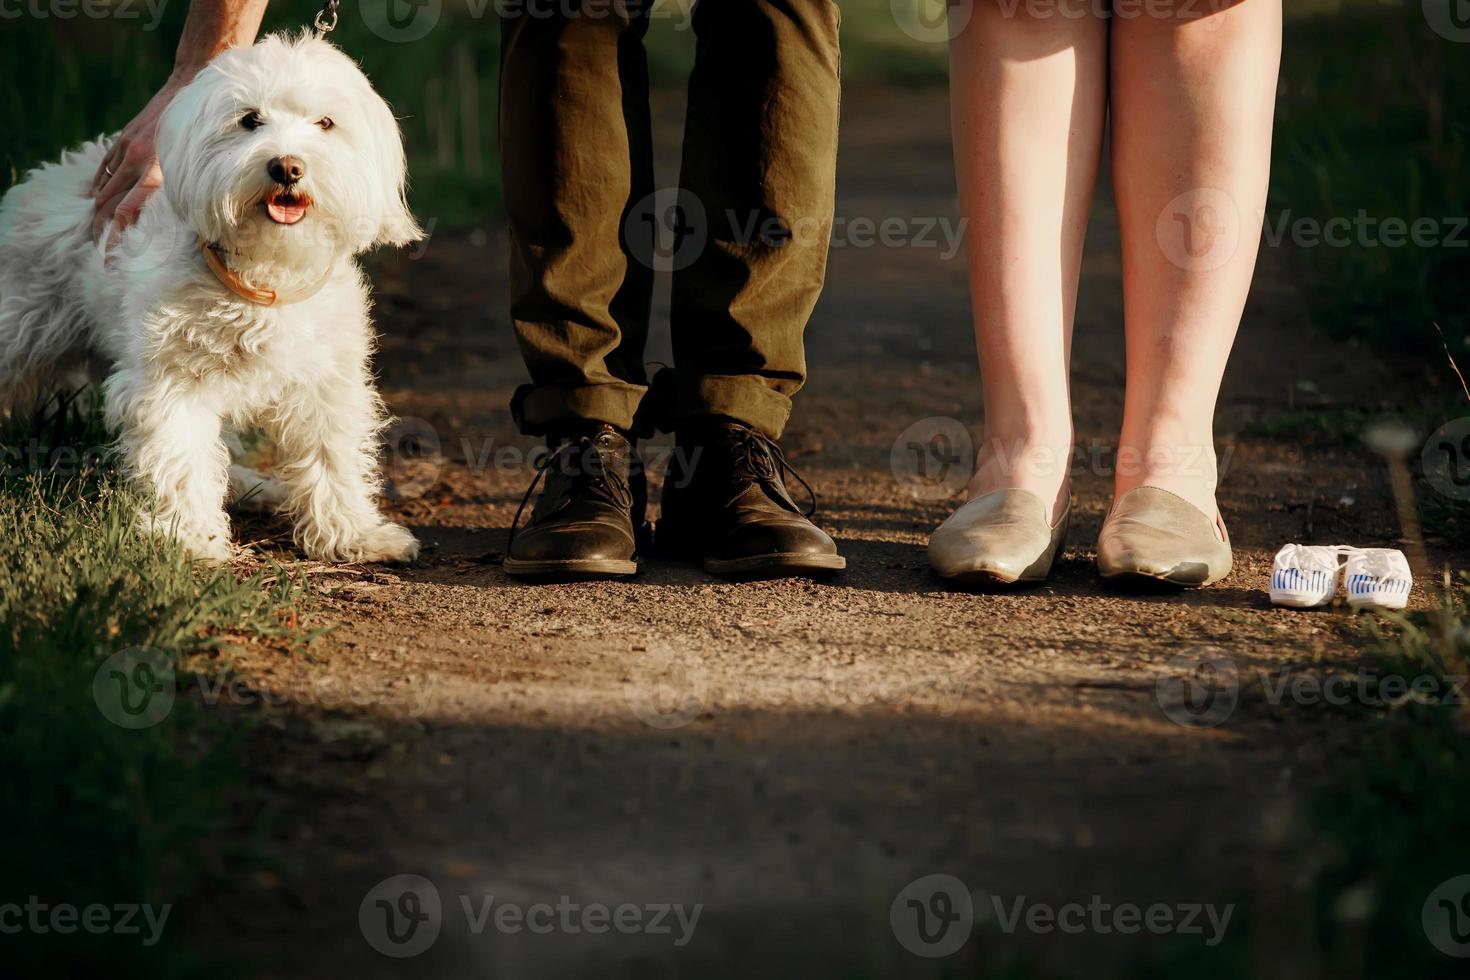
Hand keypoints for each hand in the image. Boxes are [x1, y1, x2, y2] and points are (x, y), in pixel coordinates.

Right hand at [91, 80, 181, 247]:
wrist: (189, 87)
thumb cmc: (202, 134)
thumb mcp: (195, 169)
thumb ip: (180, 191)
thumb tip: (174, 218)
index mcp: (154, 173)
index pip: (124, 212)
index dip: (115, 236)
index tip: (112, 254)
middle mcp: (136, 162)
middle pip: (107, 204)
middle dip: (101, 230)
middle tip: (99, 252)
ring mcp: (126, 149)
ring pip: (103, 187)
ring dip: (97, 212)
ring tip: (95, 232)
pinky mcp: (123, 140)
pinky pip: (104, 169)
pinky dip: (98, 187)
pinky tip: (94, 200)